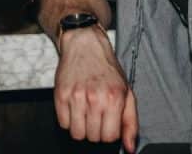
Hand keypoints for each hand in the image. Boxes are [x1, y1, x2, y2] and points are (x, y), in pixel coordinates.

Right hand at [55, 27, 137, 151]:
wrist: (85, 46)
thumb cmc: (107, 69)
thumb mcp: (126, 92)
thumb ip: (130, 122)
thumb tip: (130, 147)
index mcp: (114, 98)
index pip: (110, 137)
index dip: (109, 133)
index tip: (107, 123)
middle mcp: (95, 98)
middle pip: (92, 137)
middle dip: (95, 131)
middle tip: (96, 116)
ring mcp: (76, 97)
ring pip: (76, 133)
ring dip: (81, 128)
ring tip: (85, 113)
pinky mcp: (60, 95)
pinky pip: (62, 123)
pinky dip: (68, 120)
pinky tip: (75, 107)